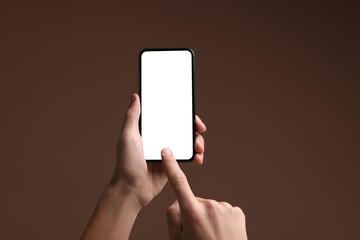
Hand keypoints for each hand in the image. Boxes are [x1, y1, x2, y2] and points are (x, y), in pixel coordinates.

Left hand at [111, 93, 206, 207]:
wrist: (132, 190)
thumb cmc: (126, 164)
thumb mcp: (128, 137)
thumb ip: (132, 117)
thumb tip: (135, 96)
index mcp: (149, 130)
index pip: (169, 116)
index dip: (182, 113)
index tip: (192, 116)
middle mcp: (159, 138)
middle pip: (181, 127)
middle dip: (194, 127)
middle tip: (200, 129)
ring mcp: (166, 151)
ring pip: (187, 141)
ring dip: (197, 142)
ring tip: (199, 149)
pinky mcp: (172, 164)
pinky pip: (187, 156)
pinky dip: (196, 156)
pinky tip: (198, 159)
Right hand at [161, 149, 246, 239]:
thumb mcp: (177, 239)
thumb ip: (172, 216)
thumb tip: (178, 201)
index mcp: (192, 213)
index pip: (178, 184)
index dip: (172, 166)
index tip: (167, 152)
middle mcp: (210, 206)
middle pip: (195, 202)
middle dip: (194, 212)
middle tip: (198, 233)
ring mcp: (226, 208)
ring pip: (210, 207)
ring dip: (209, 217)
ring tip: (212, 236)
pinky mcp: (237, 211)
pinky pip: (224, 210)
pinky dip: (222, 219)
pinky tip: (223, 233)